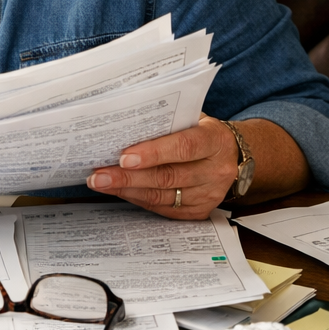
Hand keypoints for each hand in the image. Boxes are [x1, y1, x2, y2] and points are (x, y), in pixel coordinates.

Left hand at [87, 115, 238, 218]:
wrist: (230, 154)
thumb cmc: (198, 130)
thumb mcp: (189, 119)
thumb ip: (163, 123)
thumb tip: (120, 128)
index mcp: (215, 140)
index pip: (184, 147)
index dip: (153, 153)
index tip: (123, 158)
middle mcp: (217, 170)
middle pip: (168, 177)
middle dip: (128, 177)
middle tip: (98, 176)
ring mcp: (211, 194)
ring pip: (162, 196)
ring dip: (127, 190)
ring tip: (100, 183)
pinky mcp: (201, 211)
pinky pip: (163, 209)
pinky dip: (137, 199)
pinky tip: (119, 191)